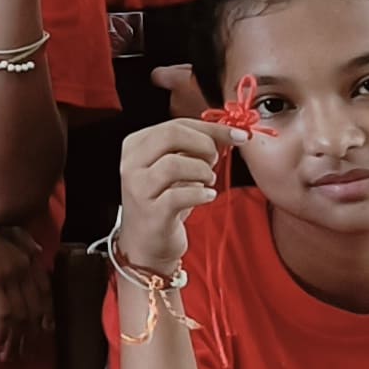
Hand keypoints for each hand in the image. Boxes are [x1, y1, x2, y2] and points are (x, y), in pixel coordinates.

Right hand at [110, 117, 228, 277]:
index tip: (236, 135)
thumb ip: (194, 147)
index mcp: (136, 145)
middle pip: (171, 134)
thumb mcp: (175, 168)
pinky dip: (201, 193)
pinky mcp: (151, 212)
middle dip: (204, 145)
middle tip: (215, 160)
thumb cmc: (164, 202)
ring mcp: (139, 188)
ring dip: (202, 171)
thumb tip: (227, 132)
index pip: (176, 124)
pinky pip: (180, 195)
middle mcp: (132, 163)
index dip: (211, 128)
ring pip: (175, 163)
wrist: (146, 244)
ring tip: (207, 182)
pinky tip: (207, 196)